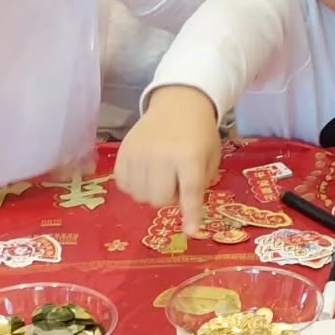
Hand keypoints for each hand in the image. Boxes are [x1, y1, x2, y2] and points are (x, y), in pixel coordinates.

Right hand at [114, 86, 221, 236]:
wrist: (179, 103)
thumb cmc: (200, 134)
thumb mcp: (210, 157)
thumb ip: (200, 184)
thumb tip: (186, 213)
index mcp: (189, 156)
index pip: (190, 192)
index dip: (191, 215)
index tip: (192, 231)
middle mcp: (162, 155)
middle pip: (159, 199)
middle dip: (169, 199)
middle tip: (176, 183)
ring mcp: (139, 152)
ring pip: (140, 196)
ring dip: (151, 194)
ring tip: (160, 176)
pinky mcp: (123, 151)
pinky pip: (123, 185)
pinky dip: (134, 186)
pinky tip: (144, 173)